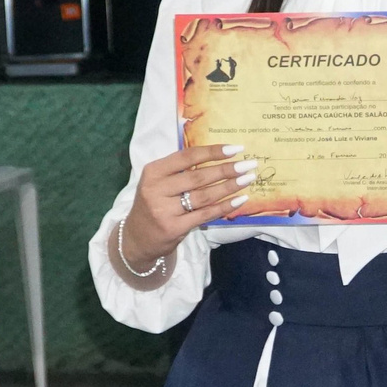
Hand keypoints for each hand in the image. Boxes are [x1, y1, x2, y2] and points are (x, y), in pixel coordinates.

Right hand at [119, 144, 259, 269]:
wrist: (137, 238)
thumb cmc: (154, 204)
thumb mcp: (158, 182)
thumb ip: (180, 170)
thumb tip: (218, 157)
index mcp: (153, 172)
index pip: (187, 157)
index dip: (212, 152)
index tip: (235, 148)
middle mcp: (156, 189)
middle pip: (198, 176)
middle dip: (227, 169)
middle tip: (249, 164)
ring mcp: (164, 210)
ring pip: (204, 196)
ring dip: (229, 187)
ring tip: (248, 179)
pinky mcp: (174, 228)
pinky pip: (205, 214)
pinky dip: (225, 206)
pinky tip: (240, 199)